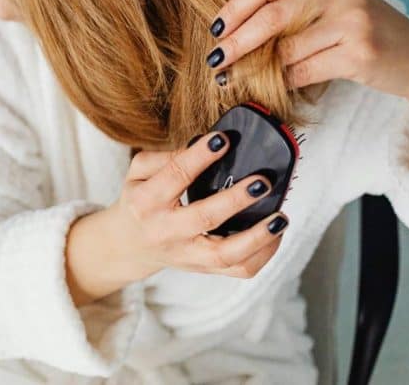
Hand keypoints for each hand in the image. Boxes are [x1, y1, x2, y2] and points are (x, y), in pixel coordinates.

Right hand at [65, 132, 288, 305]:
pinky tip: (275, 233)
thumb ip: (163, 157)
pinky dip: (262, 255)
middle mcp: (166, 231)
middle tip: (261, 181)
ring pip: (225, 254)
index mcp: (146, 202)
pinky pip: (238, 270)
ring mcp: (187, 255)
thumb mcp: (137, 173)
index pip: (175, 175)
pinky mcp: (203, 269)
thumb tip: (202, 146)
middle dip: (236, 199)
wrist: (128, 246)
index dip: (200, 155)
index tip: (224, 138)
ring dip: (257, 237)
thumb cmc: (138, 201)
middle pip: (204, 218)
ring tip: (280, 217)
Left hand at [206, 0, 408, 163]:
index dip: (234, 8)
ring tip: (237, 78)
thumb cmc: (364, 33)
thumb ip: (290, 8)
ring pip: (285, 49)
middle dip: (236, 41)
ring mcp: (352, 20)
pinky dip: (282, 83)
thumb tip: (230, 31)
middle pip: (270, 15)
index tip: (215, 29)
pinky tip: (270, 88)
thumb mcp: (330, 6)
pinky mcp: (360, 52)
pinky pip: (304, 71)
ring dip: (255, 68)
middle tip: (215, 60)